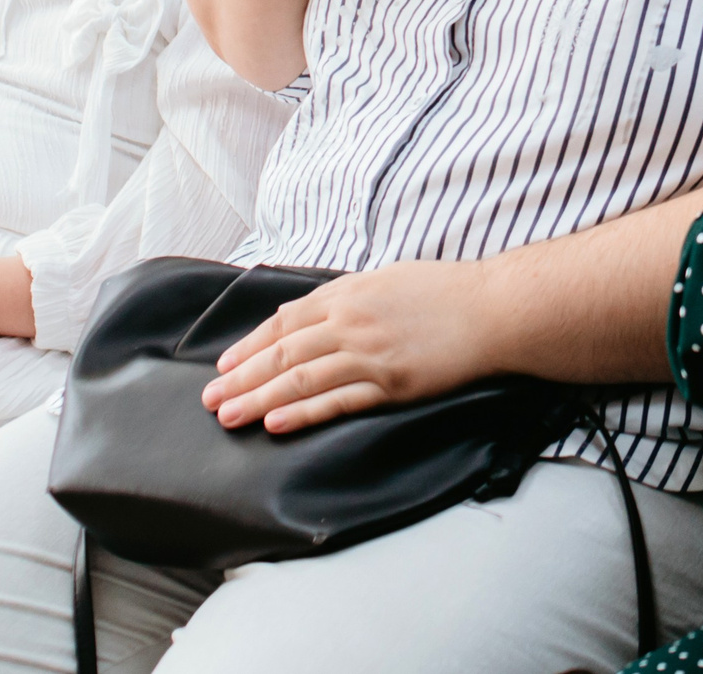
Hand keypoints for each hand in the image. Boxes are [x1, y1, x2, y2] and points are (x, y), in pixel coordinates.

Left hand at [200, 259, 496, 433]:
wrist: (491, 309)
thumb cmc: (444, 291)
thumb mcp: (386, 278)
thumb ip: (346, 296)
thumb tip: (309, 314)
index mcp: (348, 293)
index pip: (285, 322)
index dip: (251, 346)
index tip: (226, 366)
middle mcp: (351, 322)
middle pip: (283, 353)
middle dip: (243, 378)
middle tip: (211, 400)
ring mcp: (370, 354)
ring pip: (301, 379)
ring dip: (260, 400)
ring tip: (230, 416)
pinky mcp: (391, 384)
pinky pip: (338, 401)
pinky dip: (304, 413)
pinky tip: (277, 423)